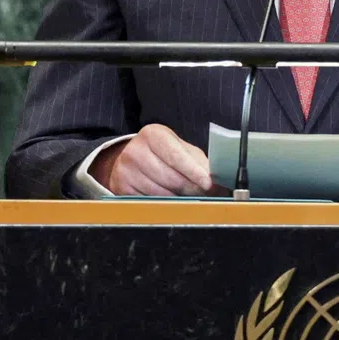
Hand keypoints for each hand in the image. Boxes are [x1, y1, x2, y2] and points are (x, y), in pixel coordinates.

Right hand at [91, 124, 226, 196]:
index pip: (176, 157)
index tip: (208, 184)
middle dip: (191, 188)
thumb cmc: (162, 153)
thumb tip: (216, 181)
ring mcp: (125, 170)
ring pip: (161, 193)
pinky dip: (164, 204)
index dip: (194, 172)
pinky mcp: (122, 187)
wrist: (130, 158)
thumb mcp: (179, 148)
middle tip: (203, 193)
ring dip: (179, 198)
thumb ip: (198, 162)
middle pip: (170, 178)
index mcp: (153, 135)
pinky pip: (150, 202)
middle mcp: (135, 150)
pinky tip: (169, 199)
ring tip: (187, 195)